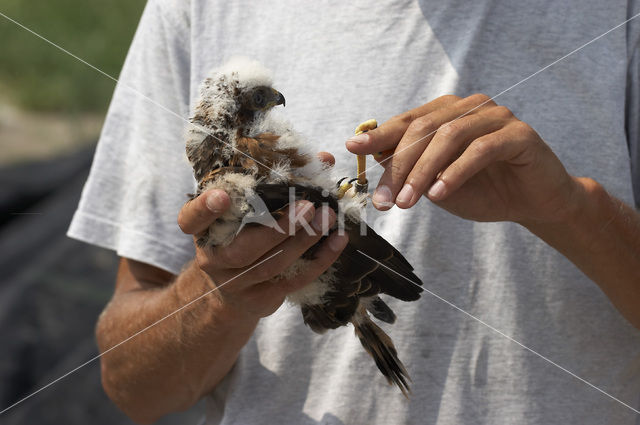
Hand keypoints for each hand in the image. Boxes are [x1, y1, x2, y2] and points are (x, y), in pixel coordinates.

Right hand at [177, 153, 347, 319]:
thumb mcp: (245, 208)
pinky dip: (320, 260)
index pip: (192, 219)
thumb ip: (277, 181)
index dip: (204, 209)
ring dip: (304, 241)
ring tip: (328, 217)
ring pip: (271, 266)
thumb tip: (323, 158)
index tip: (222, 196)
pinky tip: (338, 241)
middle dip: (278, 228)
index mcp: (203, 230)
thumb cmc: (242, 234)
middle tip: (307, 205)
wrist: (231, 289)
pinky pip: (293, 281)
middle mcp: (215, 258)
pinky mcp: (262, 299)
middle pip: (243, 249)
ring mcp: (237, 282)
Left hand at [346, 94, 582, 224]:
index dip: (379, 135)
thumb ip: (409, 169)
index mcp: (446, 113)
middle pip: (423, 128)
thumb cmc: (481, 190)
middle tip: (385, 200)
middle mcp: (468, 107)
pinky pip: (480, 149)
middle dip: (399, 166)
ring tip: (408, 202)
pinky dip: (455, 172)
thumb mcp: (435, 183)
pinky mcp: (519, 134)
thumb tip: (372, 161)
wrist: (531, 203)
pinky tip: (440, 194)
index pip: (406, 121)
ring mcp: (495, 116)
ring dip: (422, 172)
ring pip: (449, 136)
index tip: (353, 149)